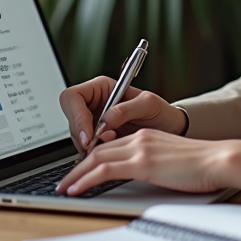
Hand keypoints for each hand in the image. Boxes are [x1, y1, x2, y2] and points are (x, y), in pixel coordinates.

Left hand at [55, 129, 240, 196]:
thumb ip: (157, 165)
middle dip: (77, 166)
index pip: (111, 146)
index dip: (92, 159)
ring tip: (64, 188)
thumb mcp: (174, 162)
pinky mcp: (142, 162)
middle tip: (65, 181)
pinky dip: (85, 179)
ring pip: (96, 158)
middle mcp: (140, 138)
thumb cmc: (205, 165)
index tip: (81, 171)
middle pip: (98, 150)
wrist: (219, 159)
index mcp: (147, 137)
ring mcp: (140, 148)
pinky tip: (76, 189)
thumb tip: (148, 179)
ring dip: (76, 174)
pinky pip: (104, 170)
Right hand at [58, 77, 187, 152]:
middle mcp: (94, 103)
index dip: (76, 116)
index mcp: (102, 88)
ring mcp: (94, 120)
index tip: (89, 135)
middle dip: (81, 133)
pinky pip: (85, 146)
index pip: (73, 97)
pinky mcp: (98, 138)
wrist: (170, 129)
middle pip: (70, 117)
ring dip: (89, 144)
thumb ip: (124, 109)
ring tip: (112, 142)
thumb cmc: (161, 111)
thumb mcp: (148, 104)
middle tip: (95, 144)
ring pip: (76, 134)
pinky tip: (109, 150)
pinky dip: (94, 153)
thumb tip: (104, 122)